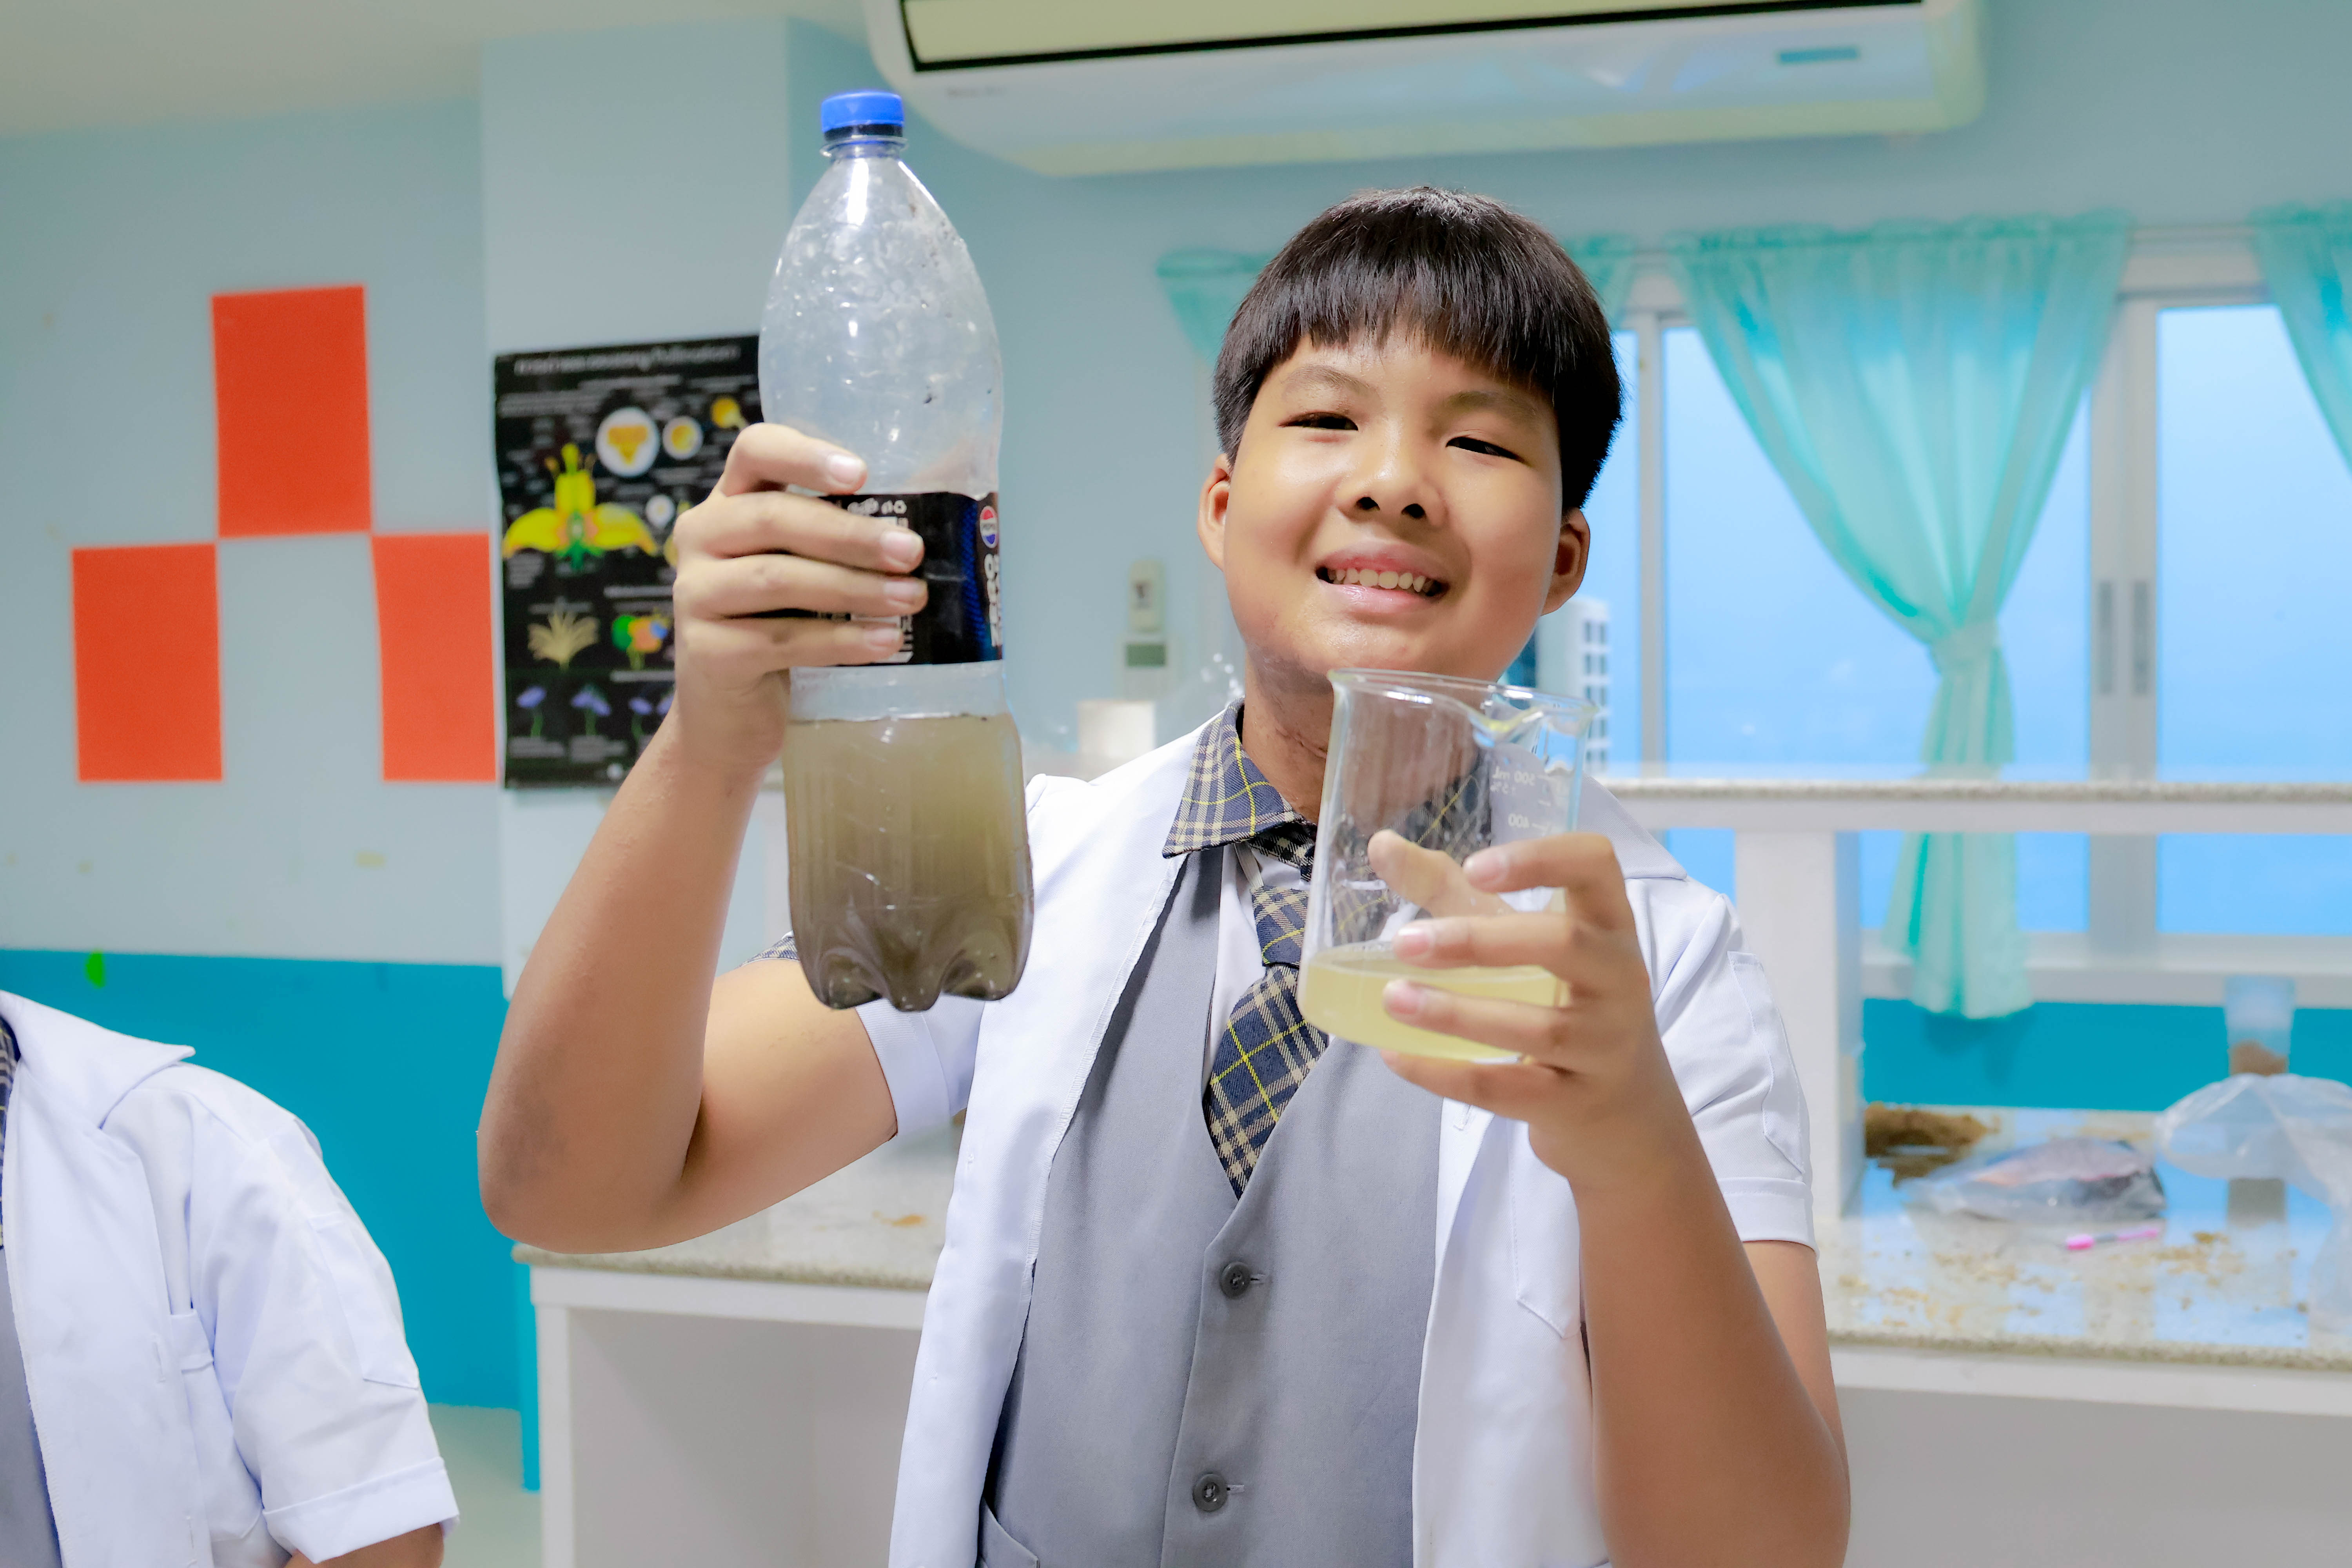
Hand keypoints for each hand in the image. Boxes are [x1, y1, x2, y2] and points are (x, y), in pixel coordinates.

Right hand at [666, 424, 926, 774]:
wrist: (729, 714)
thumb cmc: (779, 625)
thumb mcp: (802, 570)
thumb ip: (838, 539)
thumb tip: (928, 517)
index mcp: (728, 503)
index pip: (755, 451)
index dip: (805, 455)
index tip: (862, 474)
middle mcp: (701, 538)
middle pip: (773, 518)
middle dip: (851, 535)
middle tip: (911, 552)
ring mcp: (695, 595)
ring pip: (778, 578)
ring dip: (854, 588)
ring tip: (911, 599)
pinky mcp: (706, 652)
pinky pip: (780, 639)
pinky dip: (840, 640)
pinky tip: (884, 641)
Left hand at [1375, 832, 1692, 1191]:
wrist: (1625, 1112)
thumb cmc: (1565, 1002)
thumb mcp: (1522, 943)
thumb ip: (1453, 893)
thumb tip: (1381, 846)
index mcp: (1608, 924)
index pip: (1596, 866)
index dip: (1540, 858)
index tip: (1475, 868)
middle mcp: (1619, 979)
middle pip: (1562, 943)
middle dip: (1478, 941)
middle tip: (1403, 942)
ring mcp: (1605, 1046)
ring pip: (1536, 1027)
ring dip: (1456, 1014)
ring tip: (1392, 998)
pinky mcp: (1578, 1103)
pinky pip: (1509, 1089)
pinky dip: (1447, 1074)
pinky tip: (1396, 1056)